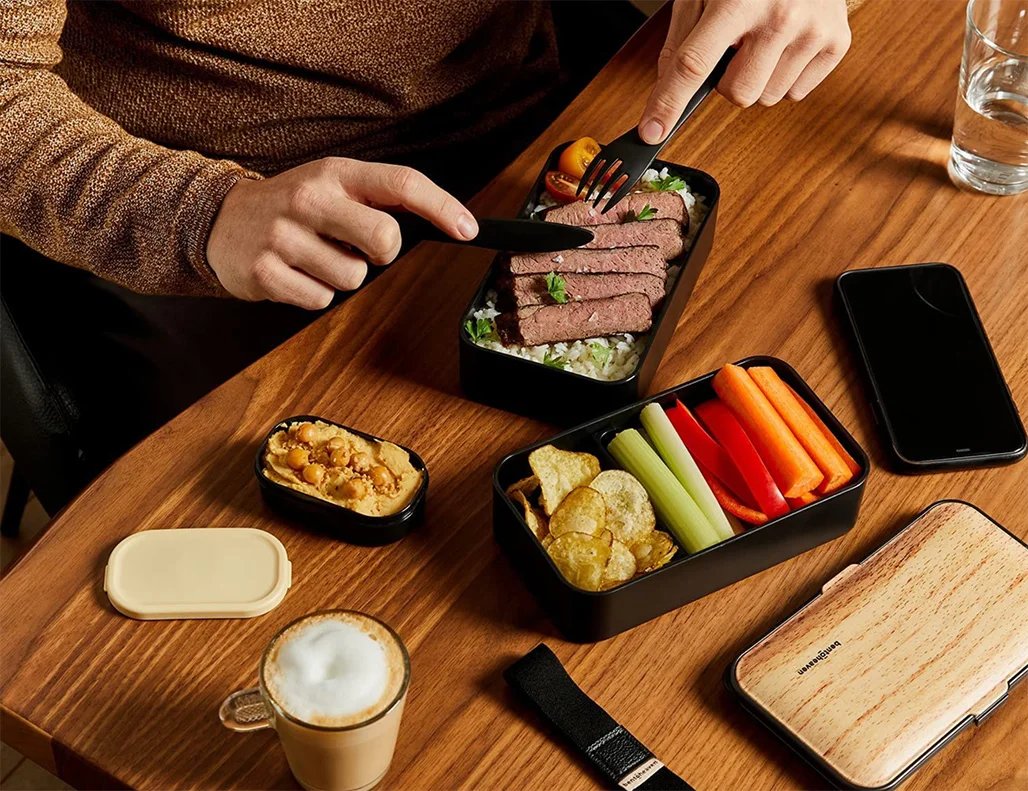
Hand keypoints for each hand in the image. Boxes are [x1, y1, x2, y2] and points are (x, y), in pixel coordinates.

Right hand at [207, 158, 477, 308]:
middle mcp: (310, 199)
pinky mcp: (266, 273)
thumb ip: (378, 198)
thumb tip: (441, 223)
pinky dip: (315, 293)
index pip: (401, 183)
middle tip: (356, 246)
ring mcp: (284, 236)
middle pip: (385, 239)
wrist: (218, 221)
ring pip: (354, 278)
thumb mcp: (332, 184)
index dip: (442, 207)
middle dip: (382, 253)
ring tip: (314, 257)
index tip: (468, 228)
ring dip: (343, 275)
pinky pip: (321, 300)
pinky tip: (295, 272)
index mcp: (335, 173)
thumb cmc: (293, 206)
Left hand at [638, 0, 850, 142]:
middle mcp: (779, 16)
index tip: (652, 132)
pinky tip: (786, 43)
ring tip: (764, 39)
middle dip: (728, 80)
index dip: (669, 103)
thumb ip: (682, 38)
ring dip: (758, 78)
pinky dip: (784, 75)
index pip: (694, 65)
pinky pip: (795, 93)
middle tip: (737, 47)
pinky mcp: (837, 42)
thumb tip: (665, 89)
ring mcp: (813, 31)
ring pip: (766, 98)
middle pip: (738, 95)